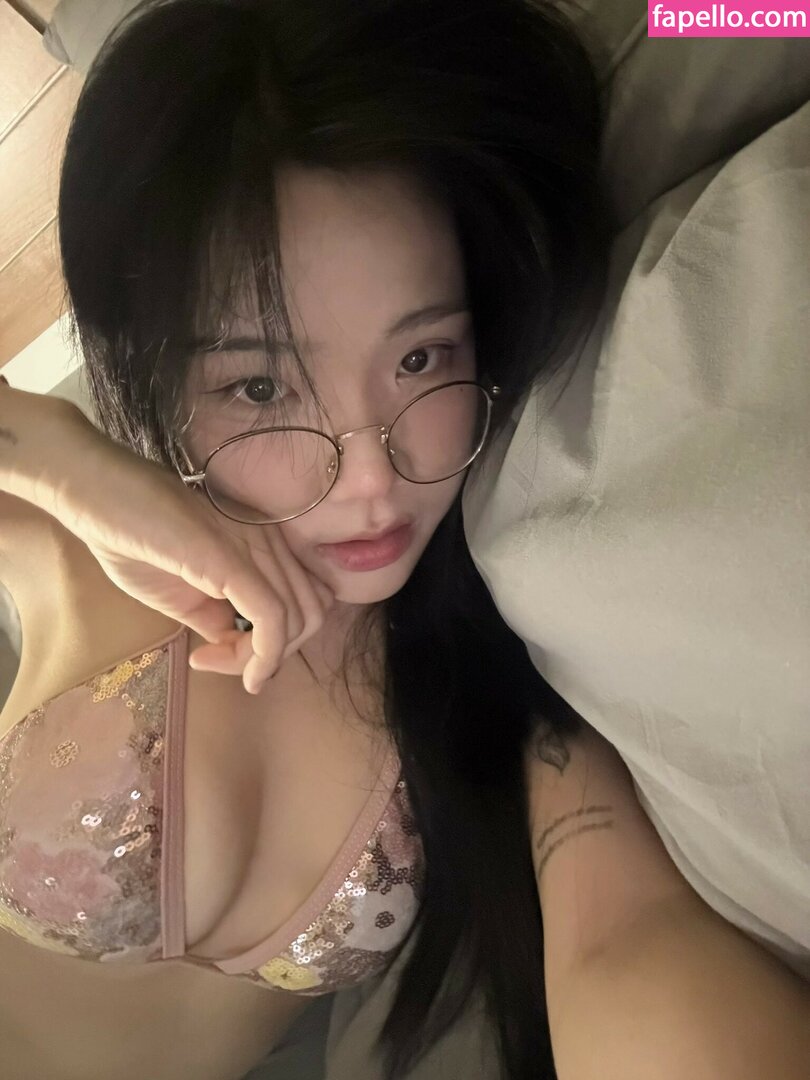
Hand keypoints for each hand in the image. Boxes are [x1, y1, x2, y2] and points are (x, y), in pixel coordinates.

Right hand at [49, 411, 333, 693]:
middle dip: (270, 656)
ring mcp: (257, 548)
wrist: (97, 498)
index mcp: (264, 547)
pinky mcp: (234, 560)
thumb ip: (217, 618)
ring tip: (207, 658)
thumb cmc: (131, 539)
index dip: (271, 646)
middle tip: (215, 660)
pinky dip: (263, 657)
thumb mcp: (184, 595)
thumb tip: (236, 645)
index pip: (302, 604)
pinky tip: (234, 670)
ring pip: (296, 622)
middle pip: (308, 616)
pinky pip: (272, 618)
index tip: (214, 656)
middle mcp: (271, 543)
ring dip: (257, 660)